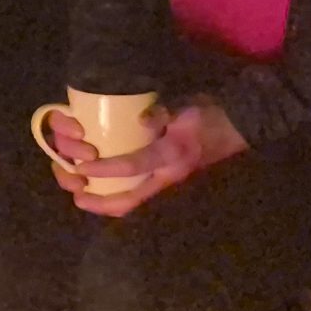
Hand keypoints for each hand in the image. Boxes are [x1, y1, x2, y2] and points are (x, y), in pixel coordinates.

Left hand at [54, 101, 245, 218]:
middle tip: (73, 190)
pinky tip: (94, 187)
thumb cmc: (208, 116)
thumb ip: (164, 113)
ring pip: (128, 202)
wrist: (237, 128)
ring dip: (101, 201)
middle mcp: (166, 177)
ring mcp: (164, 181)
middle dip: (97, 201)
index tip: (82, 165)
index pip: (133, 166)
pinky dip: (112, 195)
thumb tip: (141, 118)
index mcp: (171, 157)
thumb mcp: (187, 108)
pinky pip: (134, 194)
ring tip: (77, 191)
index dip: (105, 168)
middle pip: (127, 201)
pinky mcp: (162, 179)